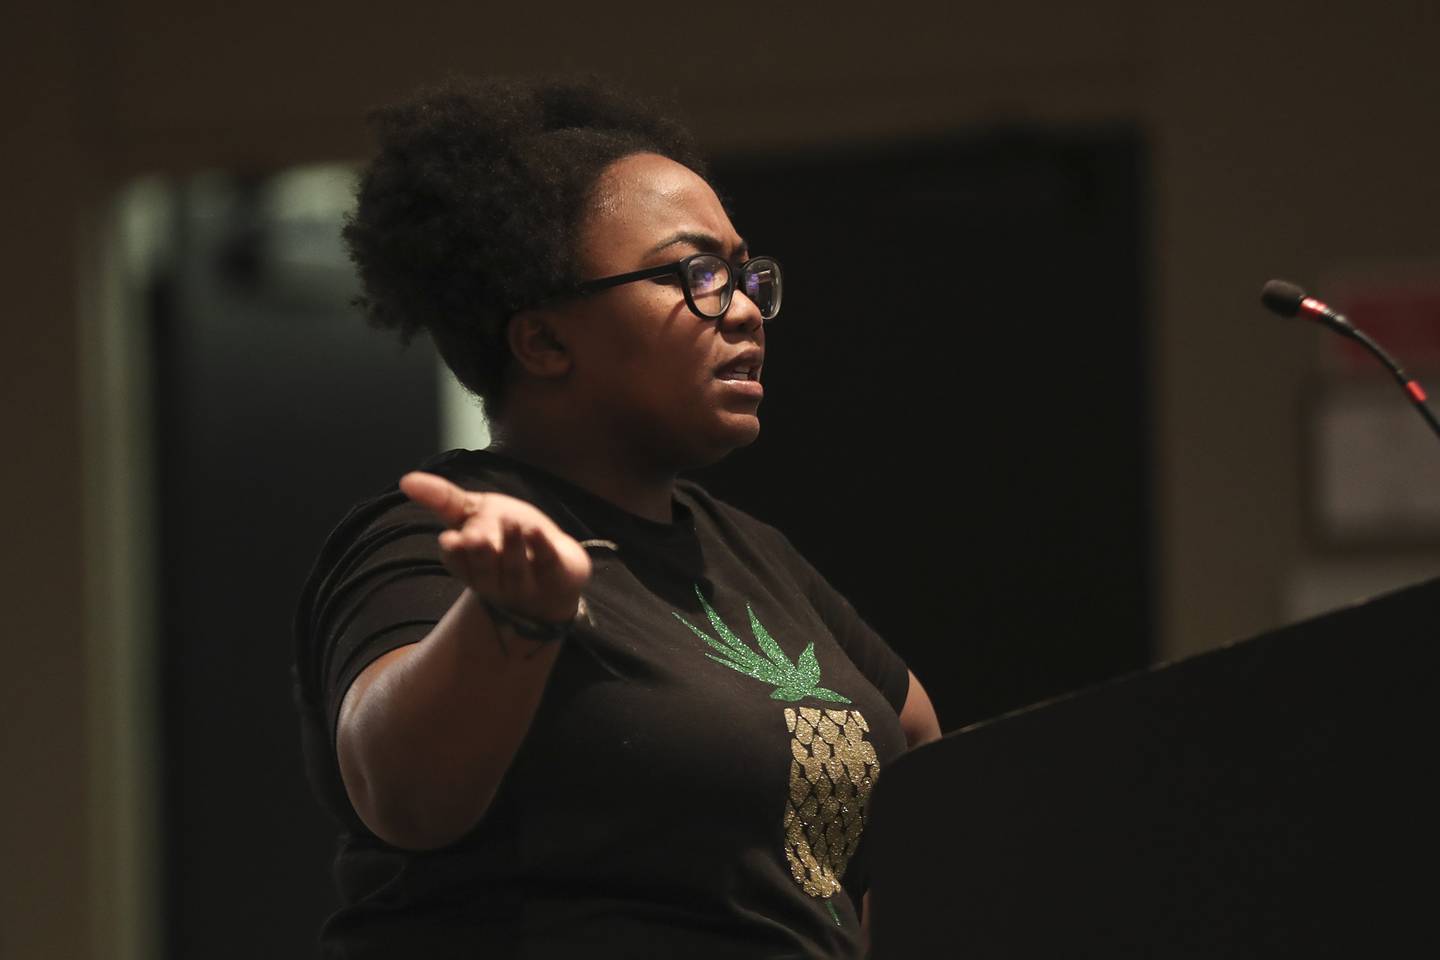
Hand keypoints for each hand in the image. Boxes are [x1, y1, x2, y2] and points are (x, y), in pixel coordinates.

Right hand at [399, 471, 591, 623]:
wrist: (553, 568)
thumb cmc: (504, 538)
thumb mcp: (472, 513)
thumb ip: (442, 499)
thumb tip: (405, 480)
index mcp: (470, 564)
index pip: (457, 561)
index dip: (454, 553)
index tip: (449, 541)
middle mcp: (495, 579)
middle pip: (484, 568)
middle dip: (480, 552)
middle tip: (477, 536)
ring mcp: (525, 583)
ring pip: (515, 567)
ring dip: (512, 545)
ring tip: (512, 523)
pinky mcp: (555, 576)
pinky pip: (545, 562)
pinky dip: (539, 546)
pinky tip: (535, 531)